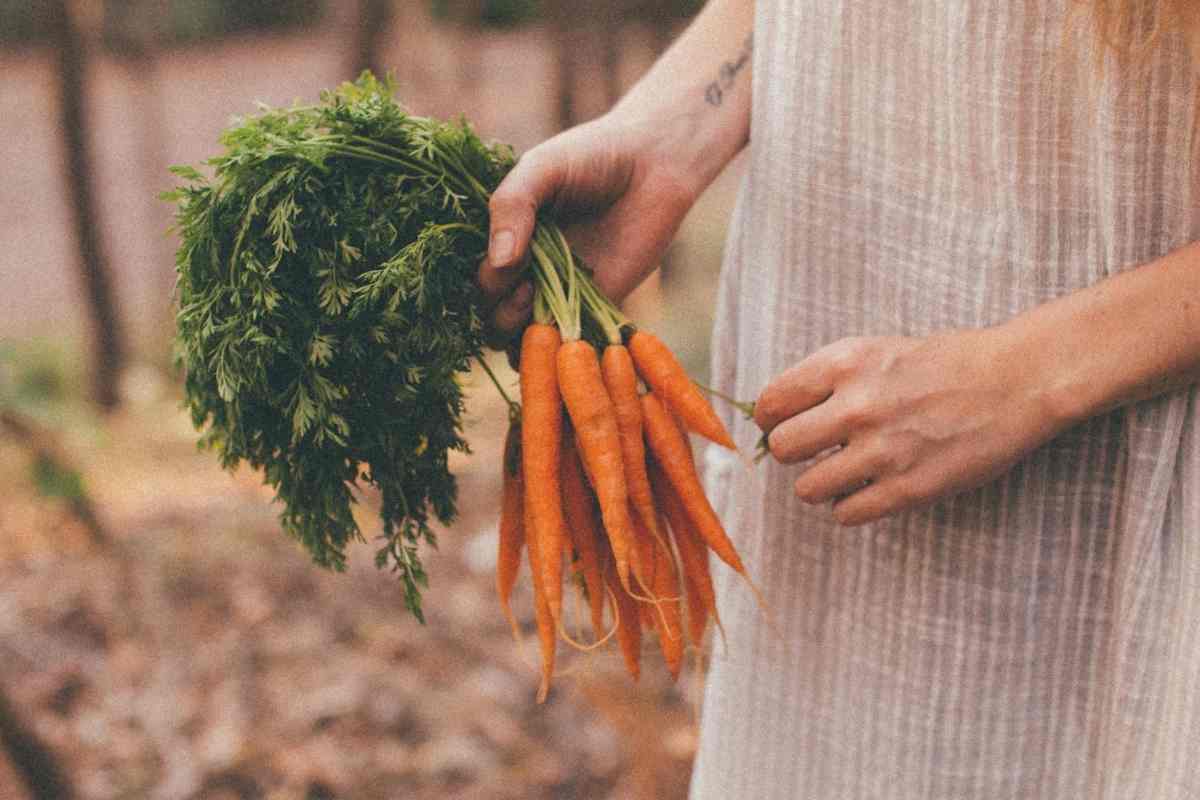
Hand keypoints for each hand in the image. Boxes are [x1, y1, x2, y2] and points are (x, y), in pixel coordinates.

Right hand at [477, 114, 698, 346]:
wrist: (654, 164)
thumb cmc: (592, 156)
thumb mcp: (542, 169)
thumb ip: (512, 205)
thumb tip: (497, 261)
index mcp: (505, 236)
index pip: (474, 277)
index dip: (483, 282)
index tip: (508, 266)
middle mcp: (526, 268)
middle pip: (490, 313)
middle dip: (497, 310)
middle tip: (526, 290)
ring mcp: (558, 291)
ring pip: (519, 336)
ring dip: (519, 334)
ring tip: (540, 304)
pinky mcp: (594, 308)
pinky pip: (566, 344)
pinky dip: (557, 351)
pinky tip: (564, 335)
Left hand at [753, 328, 1065, 524]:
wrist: (1015, 381)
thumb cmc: (943, 363)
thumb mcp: (875, 350)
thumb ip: (826, 380)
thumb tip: (775, 417)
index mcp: (844, 364)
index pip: (769, 404)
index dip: (770, 419)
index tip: (783, 424)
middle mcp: (857, 407)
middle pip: (782, 449)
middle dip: (794, 453)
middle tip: (815, 451)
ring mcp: (882, 451)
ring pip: (807, 488)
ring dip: (820, 484)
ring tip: (844, 472)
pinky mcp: (908, 489)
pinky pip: (845, 514)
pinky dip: (850, 507)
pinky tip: (869, 489)